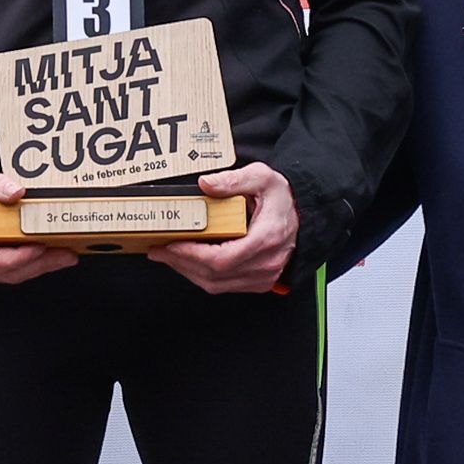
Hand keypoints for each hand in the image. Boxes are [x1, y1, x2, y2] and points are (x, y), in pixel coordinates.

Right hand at [0, 167, 68, 285]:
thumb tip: (16, 191)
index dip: (18, 257)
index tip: (41, 247)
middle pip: (5, 271)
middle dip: (39, 263)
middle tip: (66, 253)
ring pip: (9, 275)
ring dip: (39, 267)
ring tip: (65, 255)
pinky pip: (8, 273)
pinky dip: (31, 266)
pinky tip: (50, 258)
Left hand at [156, 164, 299, 297]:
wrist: (304, 214)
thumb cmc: (284, 198)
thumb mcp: (262, 177)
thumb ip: (233, 180)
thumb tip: (206, 184)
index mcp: (266, 238)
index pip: (221, 258)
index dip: (190, 256)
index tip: (169, 246)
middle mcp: (266, 262)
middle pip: (214, 275)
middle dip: (181, 263)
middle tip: (159, 250)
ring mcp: (264, 275)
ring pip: (217, 284)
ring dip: (189, 272)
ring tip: (168, 256)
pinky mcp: (260, 281)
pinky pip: (225, 286)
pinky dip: (203, 276)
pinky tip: (188, 262)